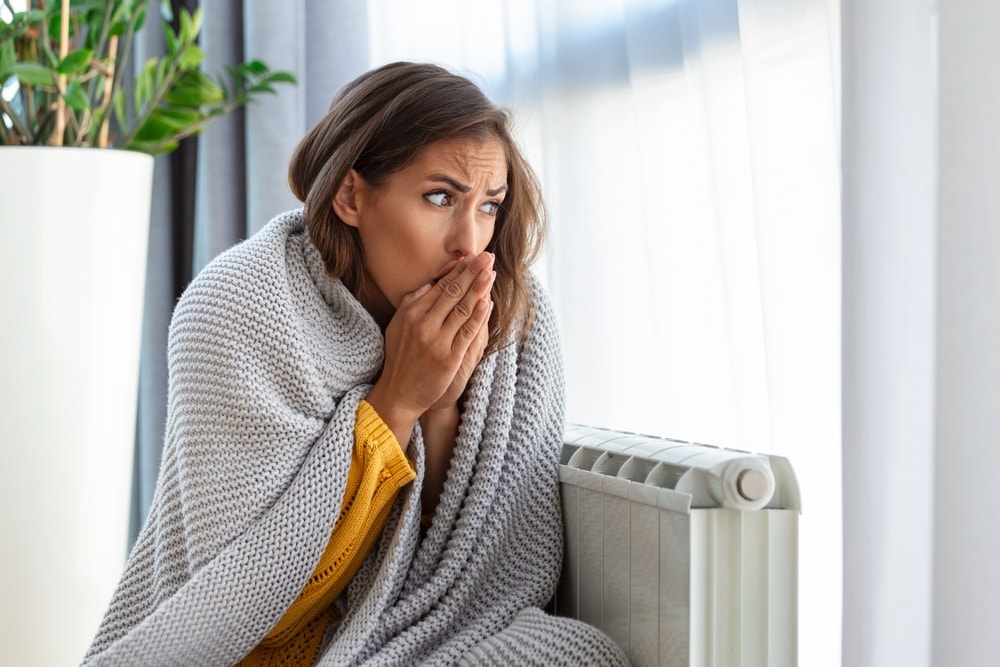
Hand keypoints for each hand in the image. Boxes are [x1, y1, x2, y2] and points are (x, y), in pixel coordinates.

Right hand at [365, 251, 494, 443]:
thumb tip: (430, 283)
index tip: (472, 258)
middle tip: (487, 257)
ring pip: (462, 309)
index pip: (440, 286)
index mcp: (411, 314)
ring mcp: (437, 341)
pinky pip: (467, 333)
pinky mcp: (449, 358)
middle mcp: (423, 324)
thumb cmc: (400, 357)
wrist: (399, 393)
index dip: (458, 271)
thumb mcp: (397, 326)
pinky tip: (487, 302)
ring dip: (478, 289)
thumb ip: (411, 303)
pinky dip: (478, 317)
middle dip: (472, 273)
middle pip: (453, 293)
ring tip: (490, 273)